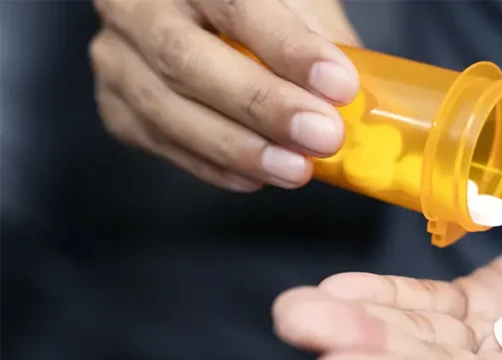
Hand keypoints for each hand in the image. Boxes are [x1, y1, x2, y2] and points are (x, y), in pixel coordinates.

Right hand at [90, 0, 359, 191]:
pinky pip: (161, 142)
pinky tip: (258, 177)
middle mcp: (135, 5)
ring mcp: (117, 57)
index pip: (234, 3)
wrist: (195, 17)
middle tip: (323, 137)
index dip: (287, 47)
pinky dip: (213, 165)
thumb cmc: (259, 9)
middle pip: (186, 58)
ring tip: (297, 170)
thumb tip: (363, 103)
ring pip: (165, 109)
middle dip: (262, 105)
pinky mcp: (116, 105)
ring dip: (239, 147)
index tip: (340, 85)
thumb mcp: (294, 1)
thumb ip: (321, 40)